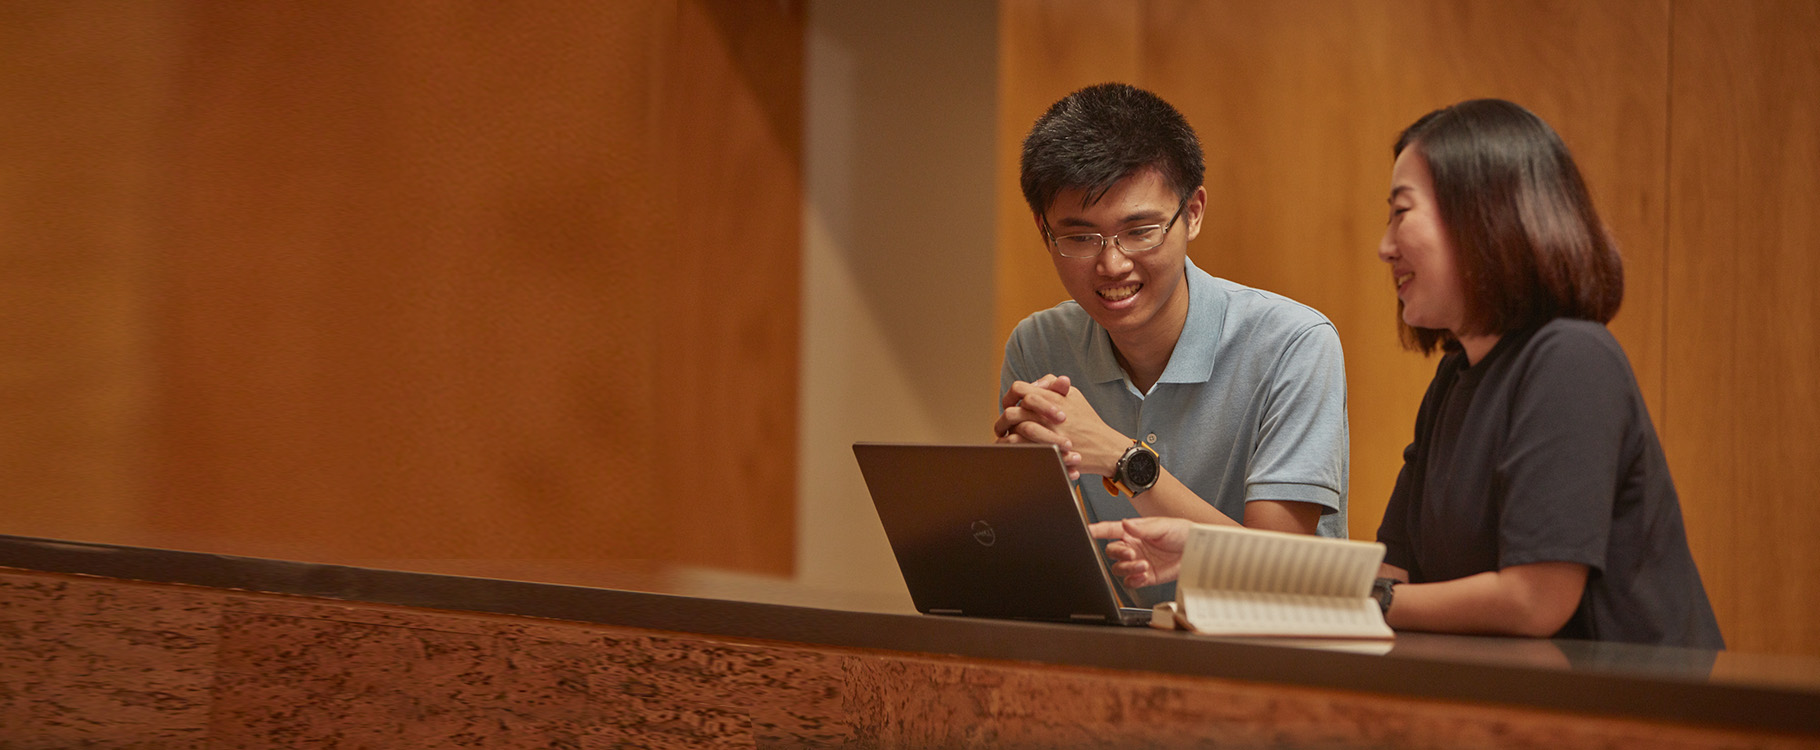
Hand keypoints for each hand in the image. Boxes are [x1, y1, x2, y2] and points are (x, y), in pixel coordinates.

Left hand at [995, 376, 1130, 478]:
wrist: (1105, 447)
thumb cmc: (1088, 422)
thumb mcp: (1075, 396)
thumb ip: (1055, 386)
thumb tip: (1036, 382)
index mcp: (1052, 398)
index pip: (1019, 389)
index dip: (1010, 396)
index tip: (1011, 404)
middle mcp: (1046, 415)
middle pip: (1011, 412)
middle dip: (1002, 419)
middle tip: (1002, 425)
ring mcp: (1045, 434)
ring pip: (1012, 432)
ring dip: (1004, 435)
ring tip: (1003, 438)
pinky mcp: (1046, 451)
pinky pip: (1019, 449)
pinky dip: (1011, 448)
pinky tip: (1011, 449)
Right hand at [1088, 516, 1192, 587]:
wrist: (1198, 550)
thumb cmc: (1182, 532)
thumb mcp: (1163, 526)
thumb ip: (1143, 528)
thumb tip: (1126, 524)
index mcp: (1133, 531)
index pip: (1109, 530)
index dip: (1096, 530)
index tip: (1086, 531)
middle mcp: (1132, 546)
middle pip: (1112, 552)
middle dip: (1119, 554)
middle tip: (1132, 553)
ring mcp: (1138, 562)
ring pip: (1119, 568)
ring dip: (1128, 568)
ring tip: (1143, 565)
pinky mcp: (1145, 576)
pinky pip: (1130, 581)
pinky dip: (1133, 580)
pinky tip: (1143, 575)